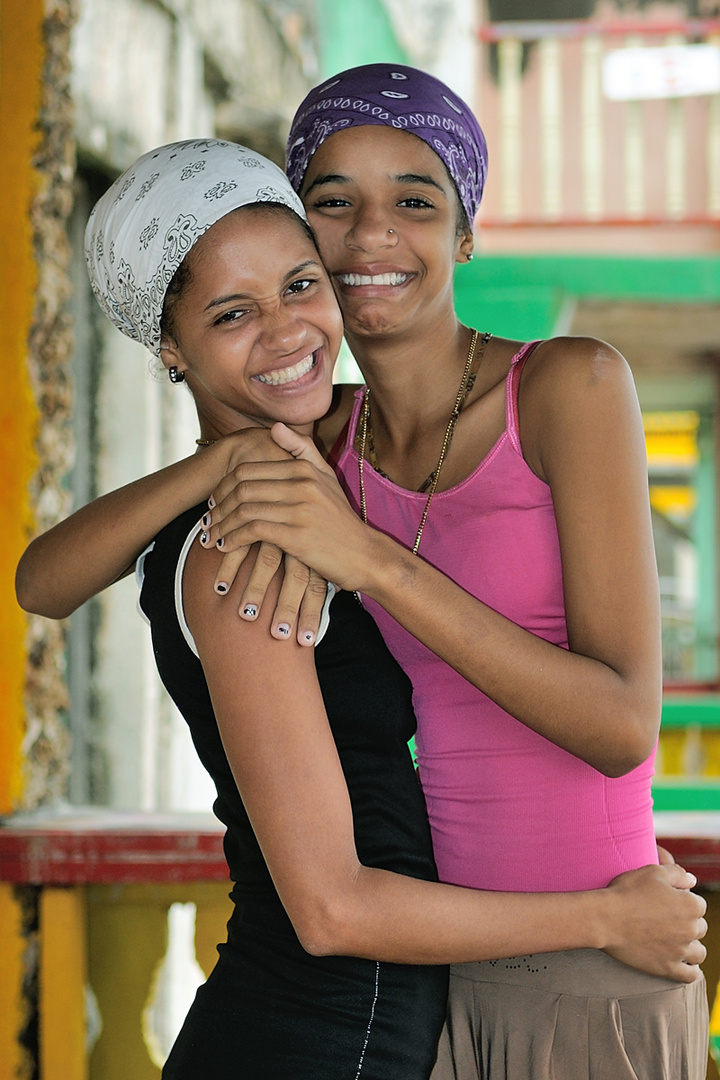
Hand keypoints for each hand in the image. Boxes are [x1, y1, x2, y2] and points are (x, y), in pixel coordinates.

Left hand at [206, 427, 329, 644]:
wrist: (365, 555)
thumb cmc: (341, 520)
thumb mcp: (327, 479)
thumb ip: (302, 450)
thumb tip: (275, 426)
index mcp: (304, 468)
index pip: (248, 468)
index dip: (224, 484)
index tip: (214, 499)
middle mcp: (302, 483)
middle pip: (242, 487)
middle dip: (219, 504)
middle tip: (208, 518)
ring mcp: (300, 509)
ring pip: (244, 509)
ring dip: (222, 523)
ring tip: (211, 535)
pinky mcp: (296, 535)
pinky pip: (252, 531)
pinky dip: (234, 538)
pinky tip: (226, 547)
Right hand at [601, 863, 706, 981]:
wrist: (605, 918)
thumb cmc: (626, 892)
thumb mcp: (652, 872)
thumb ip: (677, 874)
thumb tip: (692, 881)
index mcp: (690, 905)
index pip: (699, 905)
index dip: (684, 901)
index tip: (668, 902)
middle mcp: (690, 929)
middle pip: (700, 928)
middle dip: (688, 923)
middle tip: (667, 920)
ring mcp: (680, 951)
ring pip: (699, 953)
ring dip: (691, 947)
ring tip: (676, 942)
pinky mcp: (668, 968)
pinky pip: (690, 975)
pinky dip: (690, 970)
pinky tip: (683, 964)